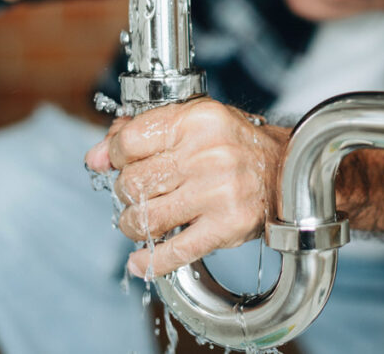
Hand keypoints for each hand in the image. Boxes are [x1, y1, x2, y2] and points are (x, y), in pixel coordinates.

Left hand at [84, 98, 289, 278]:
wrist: (287, 171)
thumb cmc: (235, 145)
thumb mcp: (193, 122)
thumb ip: (142, 132)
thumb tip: (96, 156)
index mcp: (197, 120)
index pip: (129, 141)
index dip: (113, 155)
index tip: (116, 162)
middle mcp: (207, 154)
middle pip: (133, 182)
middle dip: (126, 192)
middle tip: (138, 193)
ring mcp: (217, 192)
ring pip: (146, 217)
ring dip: (133, 224)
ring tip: (142, 220)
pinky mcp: (225, 227)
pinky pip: (174, 251)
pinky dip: (150, 262)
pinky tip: (139, 263)